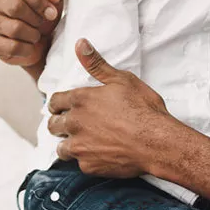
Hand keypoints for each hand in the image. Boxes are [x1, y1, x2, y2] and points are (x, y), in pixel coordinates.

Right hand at [0, 0, 63, 73]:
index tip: (51, 11)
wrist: (39, 39)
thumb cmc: (42, 11)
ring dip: (32, 34)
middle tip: (41, 23)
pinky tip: (29, 46)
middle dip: (36, 18)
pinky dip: (27, 49)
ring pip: (13, 28)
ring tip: (35, 34)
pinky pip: (10, 47)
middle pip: (14, 6)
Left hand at [47, 39, 169, 177]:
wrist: (156, 142)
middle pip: (53, 125)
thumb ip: (97, 64)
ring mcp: (80, 147)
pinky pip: (79, 164)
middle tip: (69, 125)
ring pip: (61, 148)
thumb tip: (80, 44)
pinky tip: (99, 155)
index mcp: (81, 100)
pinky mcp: (89, 166)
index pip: (54, 102)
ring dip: (69, 144)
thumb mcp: (122, 79)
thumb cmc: (142, 109)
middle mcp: (75, 123)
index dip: (56, 104)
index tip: (60, 107)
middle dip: (59, 124)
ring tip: (82, 143)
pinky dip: (87, 160)